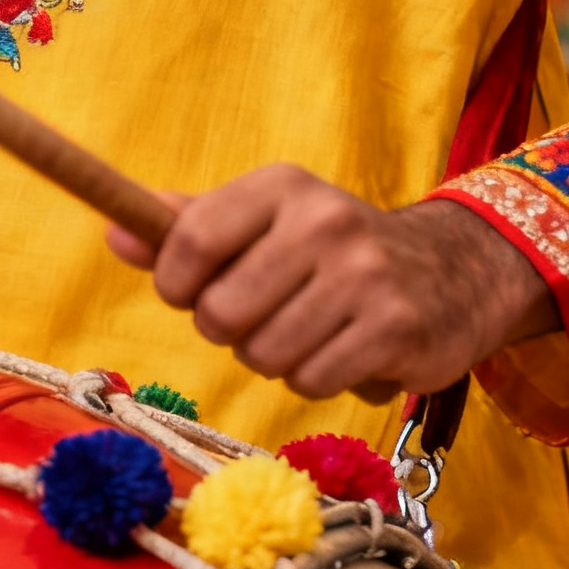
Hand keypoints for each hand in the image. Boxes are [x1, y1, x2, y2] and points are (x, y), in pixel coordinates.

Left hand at [107, 163, 559, 402]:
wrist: (455, 270)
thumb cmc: (329, 250)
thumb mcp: (262, 221)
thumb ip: (185, 227)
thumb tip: (114, 233)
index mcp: (283, 186)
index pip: (190, 239)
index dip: (174, 282)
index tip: (187, 291)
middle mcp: (326, 222)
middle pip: (220, 313)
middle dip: (228, 330)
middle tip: (262, 315)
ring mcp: (365, 277)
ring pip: (263, 355)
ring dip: (273, 359)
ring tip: (307, 331)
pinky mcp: (395, 330)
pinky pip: (310, 381)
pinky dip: (315, 379)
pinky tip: (343, 350)